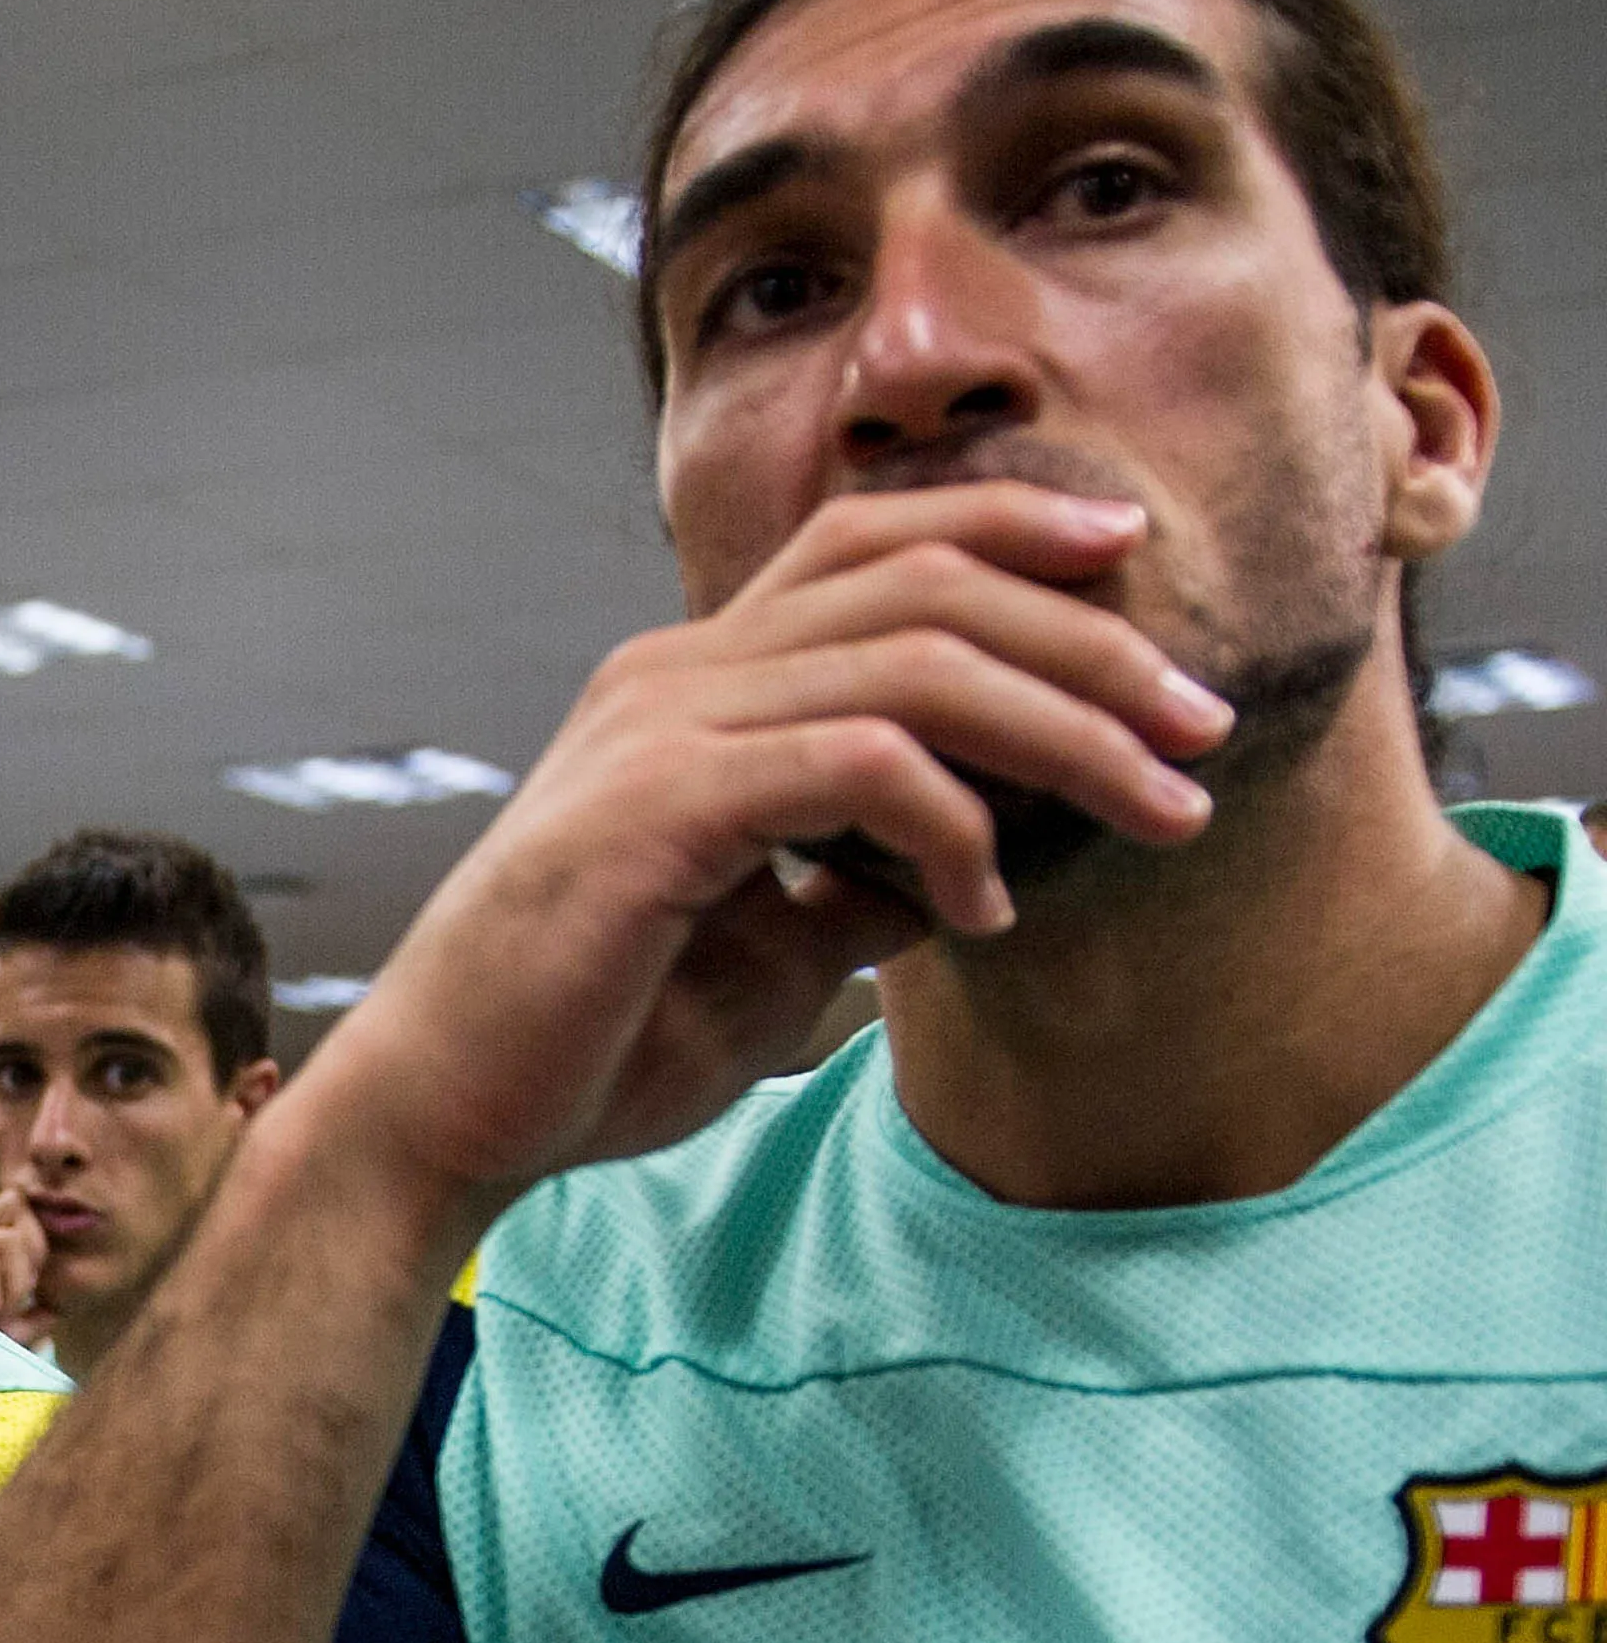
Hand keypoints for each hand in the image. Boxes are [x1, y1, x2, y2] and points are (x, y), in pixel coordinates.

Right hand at [307, 482, 1235, 1226]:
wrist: (440, 1115)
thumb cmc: (584, 1041)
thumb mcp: (765, 952)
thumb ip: (855, 888)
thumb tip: (975, 869)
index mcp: (687, 684)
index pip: (868, 542)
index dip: (1010, 527)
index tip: (1132, 570)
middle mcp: (671, 675)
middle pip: (922, 575)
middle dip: (1092, 639)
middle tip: (1201, 727)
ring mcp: (659, 729)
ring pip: (917, 660)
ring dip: (1069, 729)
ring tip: (1162, 810)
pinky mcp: (658, 808)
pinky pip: (859, 766)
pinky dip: (956, 829)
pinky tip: (985, 911)